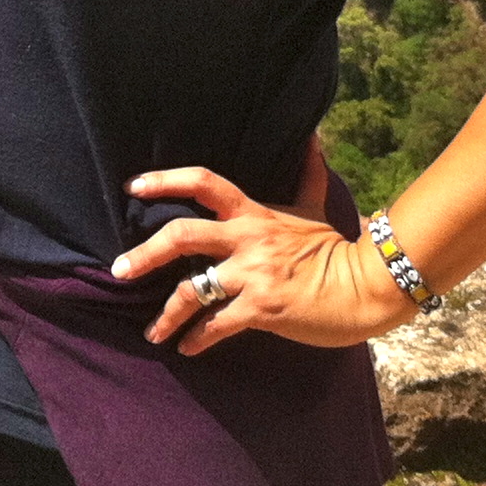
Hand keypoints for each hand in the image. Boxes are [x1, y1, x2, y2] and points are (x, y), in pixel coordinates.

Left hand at [113, 158, 414, 354]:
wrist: (367, 287)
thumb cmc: (337, 248)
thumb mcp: (315, 206)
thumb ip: (308, 174)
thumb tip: (313, 138)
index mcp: (253, 212)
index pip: (203, 182)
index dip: (165, 180)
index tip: (132, 186)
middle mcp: (246, 239)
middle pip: (181, 236)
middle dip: (144, 254)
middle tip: (118, 271)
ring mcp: (252, 275)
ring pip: (192, 289)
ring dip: (166, 313)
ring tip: (152, 332)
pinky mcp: (262, 309)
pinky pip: (217, 325)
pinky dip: (198, 338)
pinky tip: (187, 348)